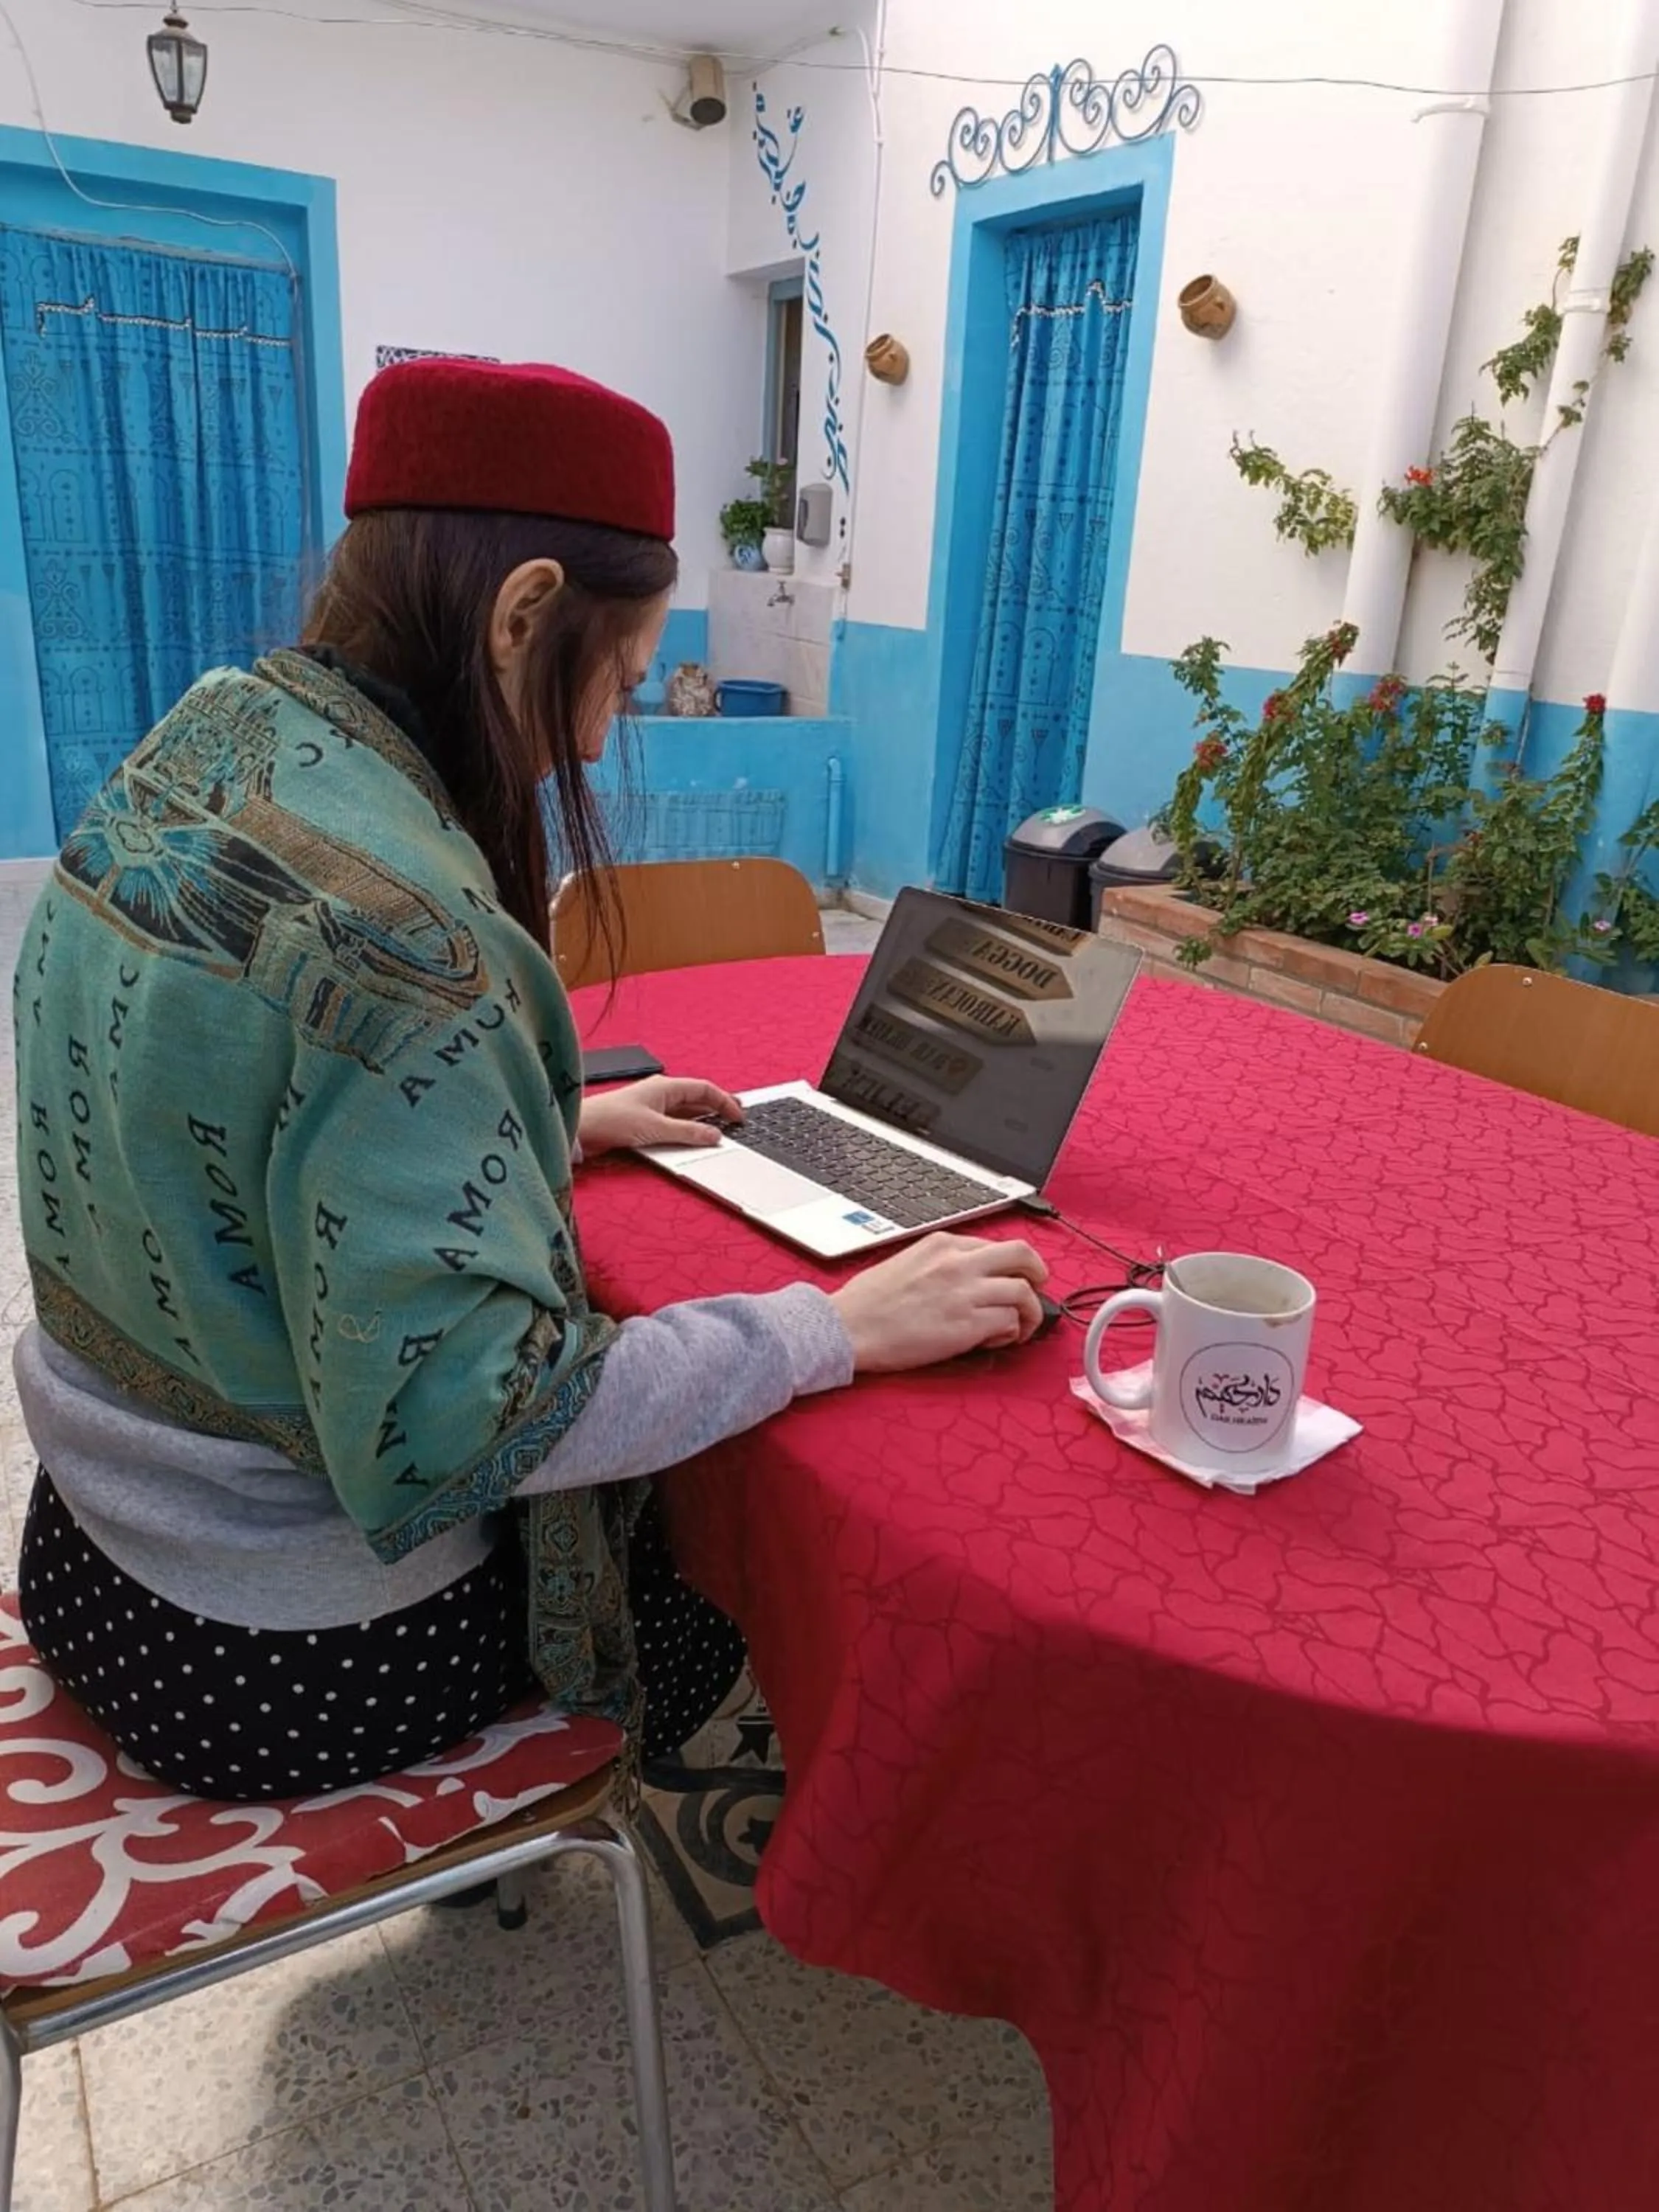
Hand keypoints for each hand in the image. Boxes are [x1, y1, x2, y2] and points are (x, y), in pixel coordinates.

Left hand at [578, 1076, 743, 1157]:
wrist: (582, 1128)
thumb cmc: (612, 1120)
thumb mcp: (656, 1128)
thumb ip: (687, 1133)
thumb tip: (714, 1136)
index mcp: (666, 1087)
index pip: (705, 1089)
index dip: (725, 1101)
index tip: (738, 1116)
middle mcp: (661, 1094)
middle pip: (697, 1099)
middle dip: (718, 1107)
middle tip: (736, 1118)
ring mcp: (652, 1107)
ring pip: (685, 1112)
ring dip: (703, 1120)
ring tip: (720, 1129)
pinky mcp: (643, 1122)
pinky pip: (673, 1123)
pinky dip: (687, 1129)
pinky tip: (693, 1138)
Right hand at [830, 1234, 1048, 1372]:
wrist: (847, 1327)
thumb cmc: (868, 1301)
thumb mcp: (907, 1261)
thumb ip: (941, 1262)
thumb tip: (967, 1275)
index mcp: (943, 1243)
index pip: (996, 1245)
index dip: (1011, 1265)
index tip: (1011, 1278)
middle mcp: (959, 1262)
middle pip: (1023, 1255)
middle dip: (1038, 1274)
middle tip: (1036, 1291)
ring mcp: (965, 1292)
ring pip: (1024, 1292)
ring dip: (1028, 1313)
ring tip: (1016, 1329)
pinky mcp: (967, 1324)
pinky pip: (1009, 1322)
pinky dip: (1010, 1333)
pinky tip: (994, 1341)